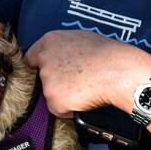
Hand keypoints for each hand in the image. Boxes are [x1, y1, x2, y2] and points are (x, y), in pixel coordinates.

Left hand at [24, 31, 150, 116]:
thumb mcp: (82, 39)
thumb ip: (64, 48)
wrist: (119, 71)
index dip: (41, 67)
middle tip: (74, 83)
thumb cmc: (108, 55)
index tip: (50, 73)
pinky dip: (70, 109)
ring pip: (51, 95)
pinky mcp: (54, 98)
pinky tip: (84, 100)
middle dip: (55, 82)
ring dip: (64, 96)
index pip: (31, 57)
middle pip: (42, 78)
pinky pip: (59, 110)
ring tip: (84, 89)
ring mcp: (48, 80)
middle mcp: (45, 59)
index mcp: (50, 40)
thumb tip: (64, 56)